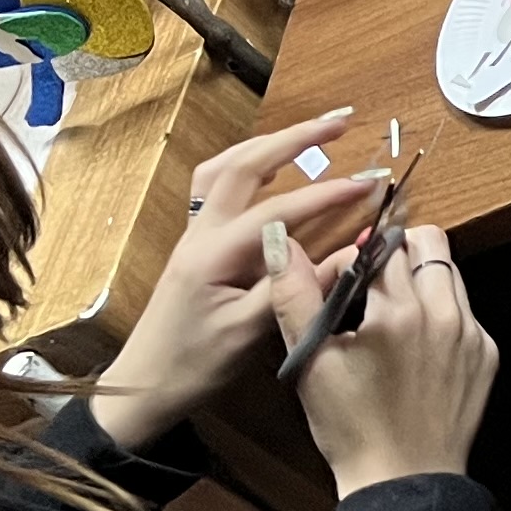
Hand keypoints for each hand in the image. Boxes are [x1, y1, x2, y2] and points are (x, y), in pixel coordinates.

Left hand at [90, 110, 386, 451]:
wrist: (140, 388)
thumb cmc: (193, 367)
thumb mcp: (249, 335)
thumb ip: (297, 289)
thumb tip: (352, 255)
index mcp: (213, 253)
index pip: (279, 210)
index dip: (327, 193)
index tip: (371, 181)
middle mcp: (200, 232)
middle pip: (245, 163)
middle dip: (295, 137)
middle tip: (342, 122)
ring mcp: (193, 234)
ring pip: (226, 167)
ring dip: (268, 144)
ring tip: (309, 134)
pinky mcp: (195, 244)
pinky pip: (218, 185)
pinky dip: (249, 165)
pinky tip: (271, 170)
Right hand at [271, 216, 500, 497]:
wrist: (402, 480)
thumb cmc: (352, 428)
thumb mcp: (312, 364)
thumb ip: (296, 296)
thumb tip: (282, 245)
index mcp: (397, 312)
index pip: (380, 246)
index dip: (358, 255)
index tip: (347, 276)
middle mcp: (442, 314)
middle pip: (425, 243)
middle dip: (395, 255)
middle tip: (373, 286)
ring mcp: (470, 333)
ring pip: (450, 271)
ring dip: (424, 277)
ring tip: (396, 312)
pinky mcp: (486, 353)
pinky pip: (466, 310)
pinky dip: (443, 312)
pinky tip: (419, 344)